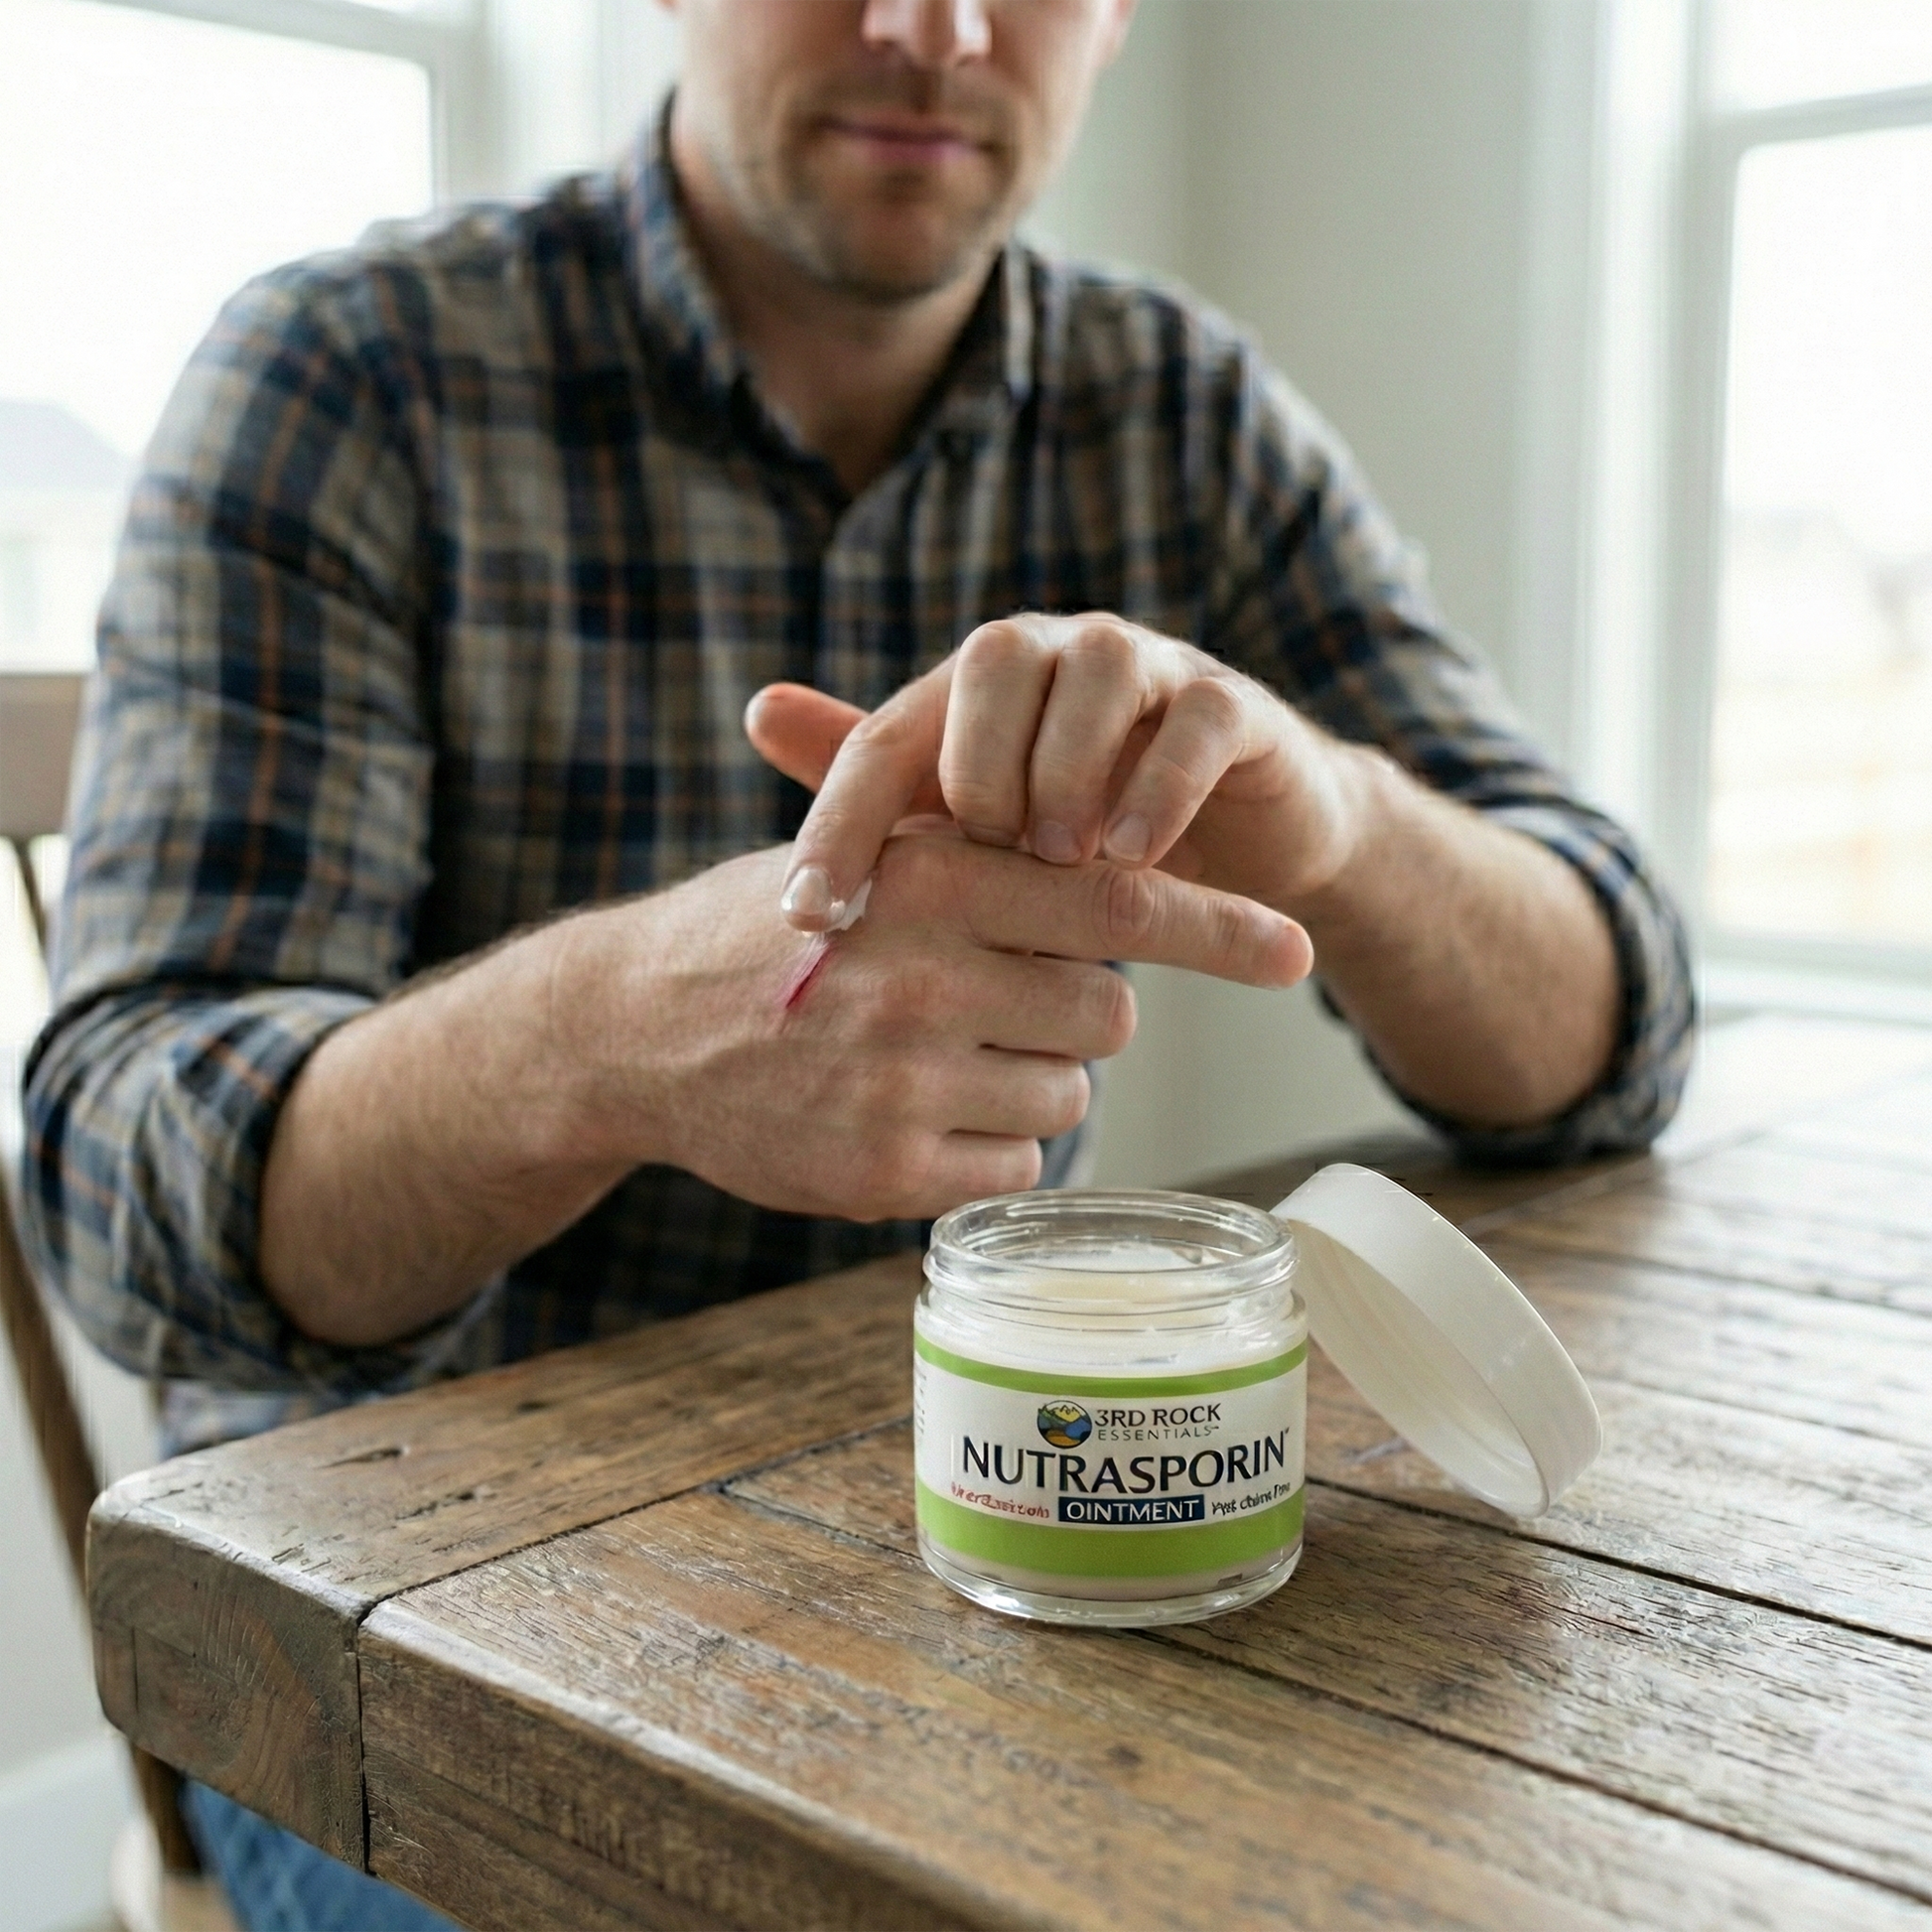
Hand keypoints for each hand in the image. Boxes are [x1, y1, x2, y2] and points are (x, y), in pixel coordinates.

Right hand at [564, 833, 1309, 1221]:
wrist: (629, 1027)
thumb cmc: (765, 928)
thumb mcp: (864, 854)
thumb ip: (988, 859)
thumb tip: (1132, 876)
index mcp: (930, 882)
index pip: (1117, 904)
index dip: (1220, 930)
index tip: (1294, 951)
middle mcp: (924, 982)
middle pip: (1108, 1017)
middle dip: (1081, 1011)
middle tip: (1006, 998)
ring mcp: (903, 1085)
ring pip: (1068, 1101)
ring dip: (1032, 1081)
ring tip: (935, 1055)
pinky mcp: (885, 1172)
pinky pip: (1013, 1168)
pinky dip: (987, 1146)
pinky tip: (909, 1111)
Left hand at [747, 613, 1377, 932]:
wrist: (1244, 845)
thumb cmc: (1087, 837)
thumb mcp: (979, 835)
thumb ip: (885, 787)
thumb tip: (757, 709)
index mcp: (979, 690)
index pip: (887, 735)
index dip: (841, 822)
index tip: (808, 919)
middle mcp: (1059, 655)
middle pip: (994, 659)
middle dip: (975, 765)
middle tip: (981, 856)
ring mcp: (1154, 670)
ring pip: (1098, 670)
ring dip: (1066, 770)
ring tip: (1057, 859)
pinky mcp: (1235, 709)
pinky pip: (1196, 722)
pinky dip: (1159, 787)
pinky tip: (1132, 857)